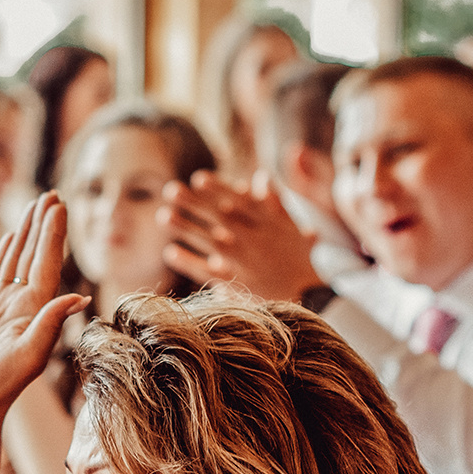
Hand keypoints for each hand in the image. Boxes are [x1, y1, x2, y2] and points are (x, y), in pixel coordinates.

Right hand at [0, 193, 87, 412]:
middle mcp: (23, 304)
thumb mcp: (29, 355)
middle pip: (35, 254)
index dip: (54, 233)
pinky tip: (8, 237)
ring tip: (33, 205)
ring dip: (25, 232)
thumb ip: (50, 324)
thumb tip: (78, 297)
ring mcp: (2, 305)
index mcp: (36, 310)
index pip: (47, 263)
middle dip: (43, 224)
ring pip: (15, 258)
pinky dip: (1, 252)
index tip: (60, 205)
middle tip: (52, 193)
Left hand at [159, 170, 321, 303]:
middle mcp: (252, 239)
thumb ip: (275, 201)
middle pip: (218, 217)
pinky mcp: (234, 284)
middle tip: (170, 189)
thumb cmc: (299, 259)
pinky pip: (207, 271)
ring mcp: (242, 262)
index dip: (218, 189)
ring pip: (209, 241)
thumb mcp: (293, 226)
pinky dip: (188, 262)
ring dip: (185, 228)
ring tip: (163, 216)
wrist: (310, 297)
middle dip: (194, 202)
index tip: (198, 178)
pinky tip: (170, 252)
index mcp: (266, 222)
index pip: (238, 200)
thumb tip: (259, 176)